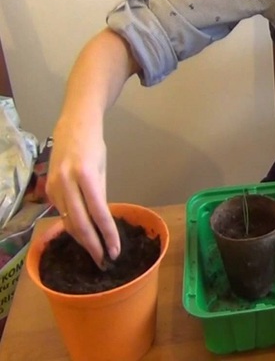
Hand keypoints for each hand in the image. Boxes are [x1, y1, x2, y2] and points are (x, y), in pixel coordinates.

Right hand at [46, 123, 119, 266]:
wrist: (73, 126)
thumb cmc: (94, 146)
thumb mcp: (103, 168)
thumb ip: (100, 194)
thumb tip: (101, 220)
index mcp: (86, 176)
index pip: (99, 212)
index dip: (107, 234)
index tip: (115, 251)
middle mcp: (67, 182)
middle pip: (79, 223)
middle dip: (92, 245)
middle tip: (104, 260)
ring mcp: (54, 186)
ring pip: (68, 221)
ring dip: (81, 239)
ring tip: (95, 253)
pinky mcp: (48, 189)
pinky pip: (61, 212)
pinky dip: (72, 226)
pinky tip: (81, 235)